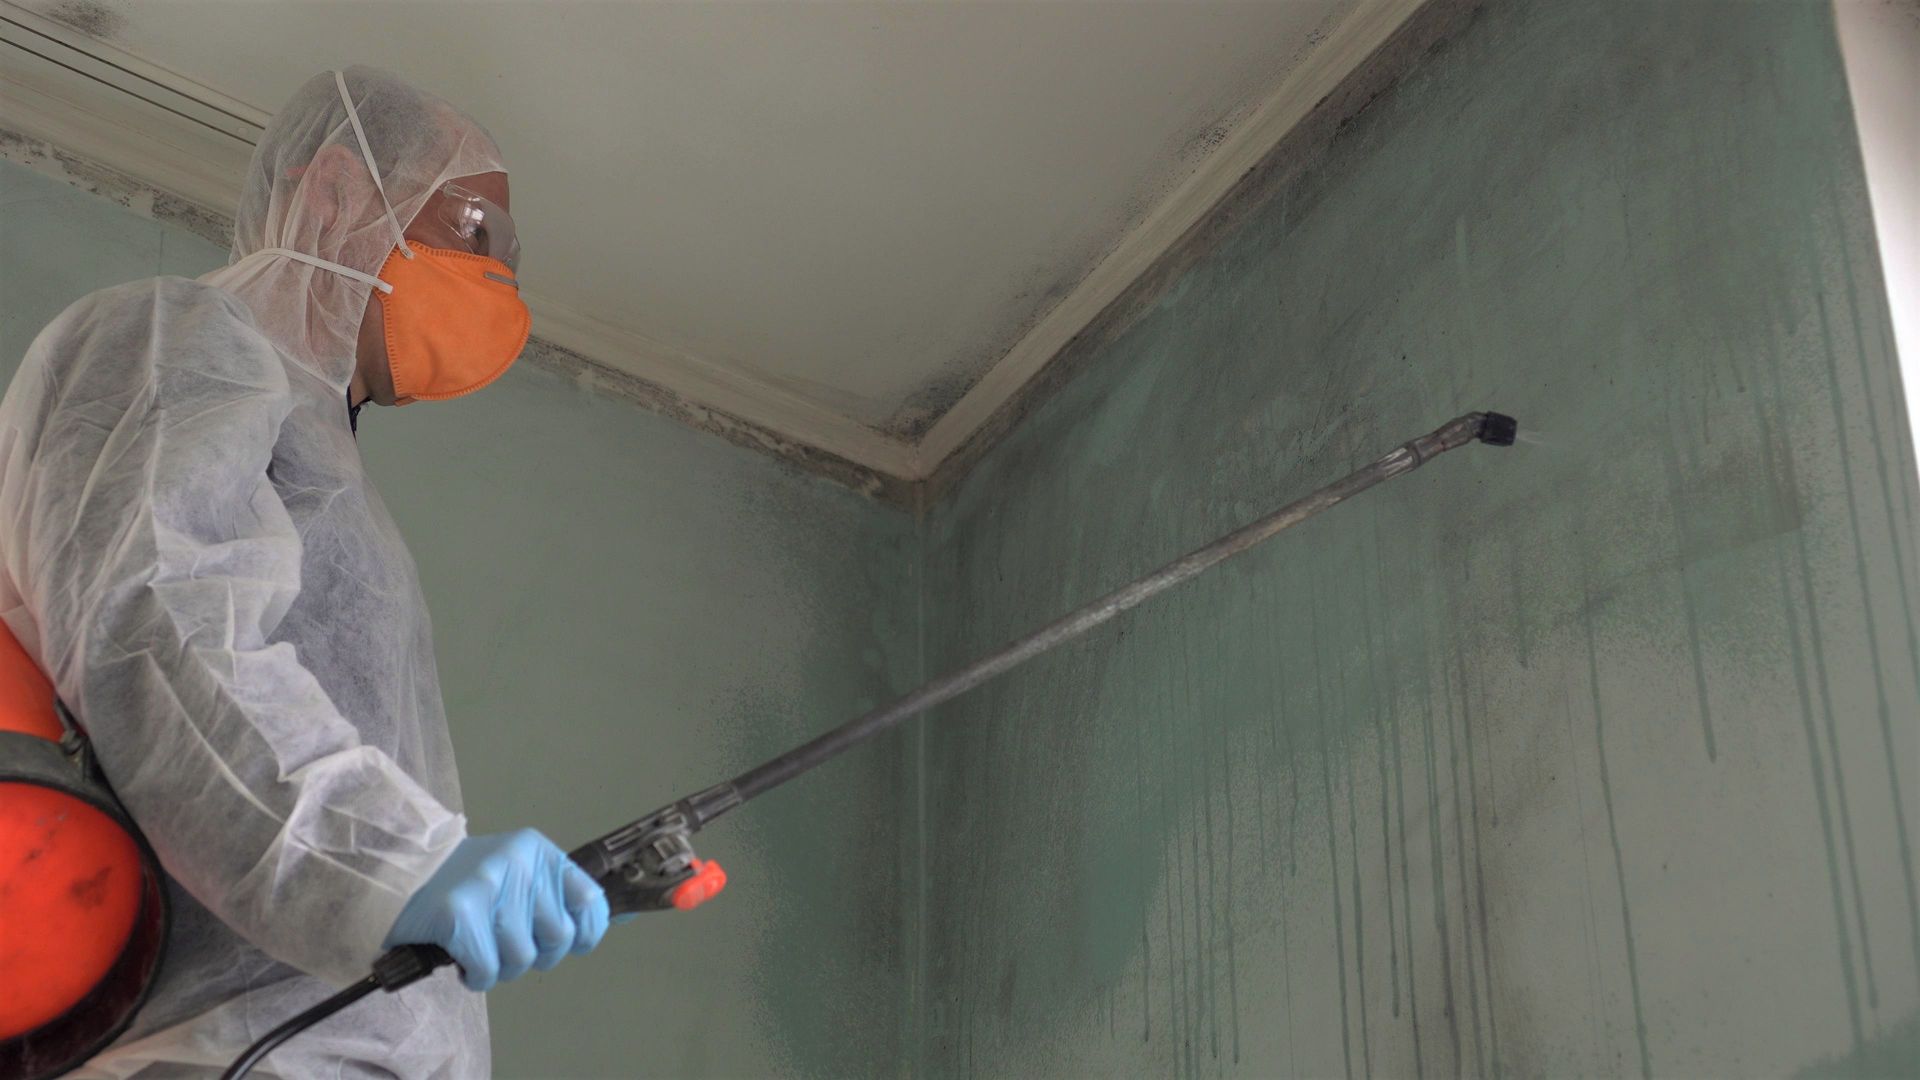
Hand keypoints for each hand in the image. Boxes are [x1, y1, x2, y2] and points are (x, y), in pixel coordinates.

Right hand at [384, 829, 609, 990]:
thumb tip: (597, 929)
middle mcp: (520, 864)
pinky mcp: (460, 914)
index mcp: (539, 851)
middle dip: (537, 954)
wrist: (401, 876)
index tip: (572, 944)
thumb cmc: (465, 881)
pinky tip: (464, 961)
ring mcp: (490, 887)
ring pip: (523, 959)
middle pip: (558, 937)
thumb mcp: (517, 871)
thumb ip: (552, 895)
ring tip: (481, 949)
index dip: (586, 932)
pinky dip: (478, 976)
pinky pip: (489, 970)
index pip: (589, 900)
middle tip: (508, 945)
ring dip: (502, 967)